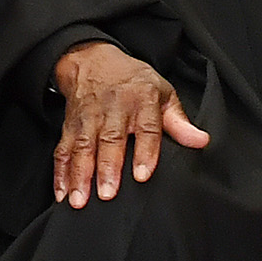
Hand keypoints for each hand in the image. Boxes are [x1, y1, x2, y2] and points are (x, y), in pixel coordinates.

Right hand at [51, 41, 208, 207]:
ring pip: (83, 147)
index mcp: (140, 100)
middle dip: (107, 168)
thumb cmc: (132, 81)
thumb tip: (201, 141)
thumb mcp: (162, 92)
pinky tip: (62, 193)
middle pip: (110, 140)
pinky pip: (63, 149)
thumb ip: (179, 121)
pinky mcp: (70, 126)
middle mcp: (112, 108)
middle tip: (108, 194)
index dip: (144, 152)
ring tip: (79, 200)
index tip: (142, 175)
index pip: (146, 127)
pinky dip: (60, 172)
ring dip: (79, 174)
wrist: (92, 60)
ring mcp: (88, 117)